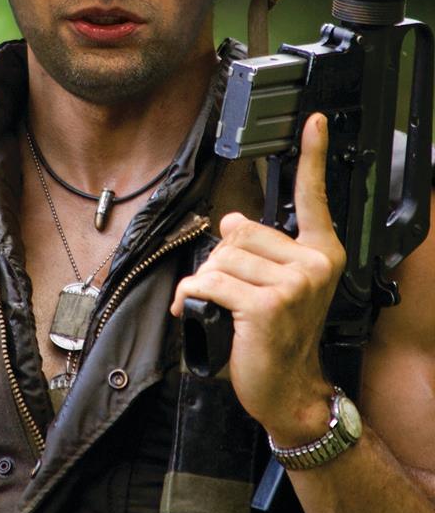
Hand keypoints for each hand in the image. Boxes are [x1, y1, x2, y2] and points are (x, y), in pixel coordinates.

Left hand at [171, 113, 346, 443]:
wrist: (287, 390)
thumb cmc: (277, 338)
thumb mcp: (278, 287)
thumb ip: (259, 249)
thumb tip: (231, 220)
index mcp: (321, 254)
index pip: (314, 197)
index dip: (312, 156)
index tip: (313, 122)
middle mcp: (314, 264)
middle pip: (239, 229)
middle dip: (221, 259)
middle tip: (232, 292)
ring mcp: (294, 284)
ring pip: (220, 256)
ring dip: (206, 282)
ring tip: (221, 307)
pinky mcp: (267, 305)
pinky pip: (210, 281)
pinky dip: (190, 297)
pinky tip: (197, 312)